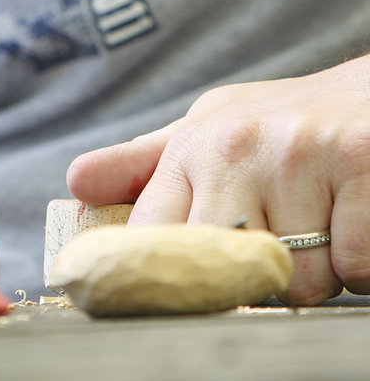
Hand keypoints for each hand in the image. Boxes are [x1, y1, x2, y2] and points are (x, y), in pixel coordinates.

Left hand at [66, 58, 369, 305]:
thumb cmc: (289, 123)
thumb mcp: (212, 129)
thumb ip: (147, 164)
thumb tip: (77, 183)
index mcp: (193, 145)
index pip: (153, 239)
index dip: (166, 280)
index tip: (170, 295)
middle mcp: (236, 146)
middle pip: (223, 272)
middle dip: (254, 276)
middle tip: (277, 238)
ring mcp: (298, 154)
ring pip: (295, 280)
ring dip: (317, 269)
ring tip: (321, 217)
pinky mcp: (359, 164)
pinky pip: (354, 265)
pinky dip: (360, 259)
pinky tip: (354, 215)